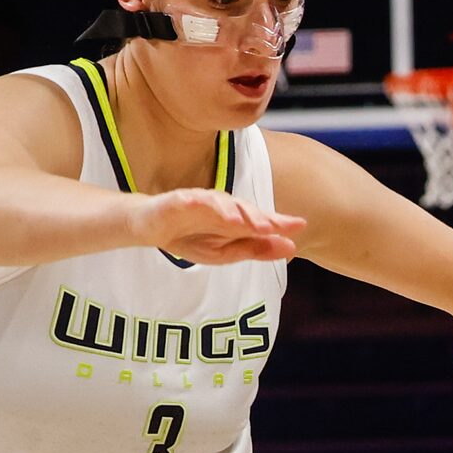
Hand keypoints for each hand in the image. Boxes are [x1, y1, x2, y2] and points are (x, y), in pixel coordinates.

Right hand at [130, 189, 303, 263]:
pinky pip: (187, 199)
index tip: (300, 225)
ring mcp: (200, 200)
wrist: (151, 227)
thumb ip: (257, 249)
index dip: (279, 222)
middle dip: (258, 216)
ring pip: (218, 202)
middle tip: (273, 226)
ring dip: (229, 209)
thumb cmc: (191, 237)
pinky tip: (201, 205)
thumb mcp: (226, 252)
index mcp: (236, 218)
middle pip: (243, 209)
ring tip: (240, 221)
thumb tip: (292, 247)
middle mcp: (222, 206)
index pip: (261, 219)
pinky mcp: (176, 200)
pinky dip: (195, 201)